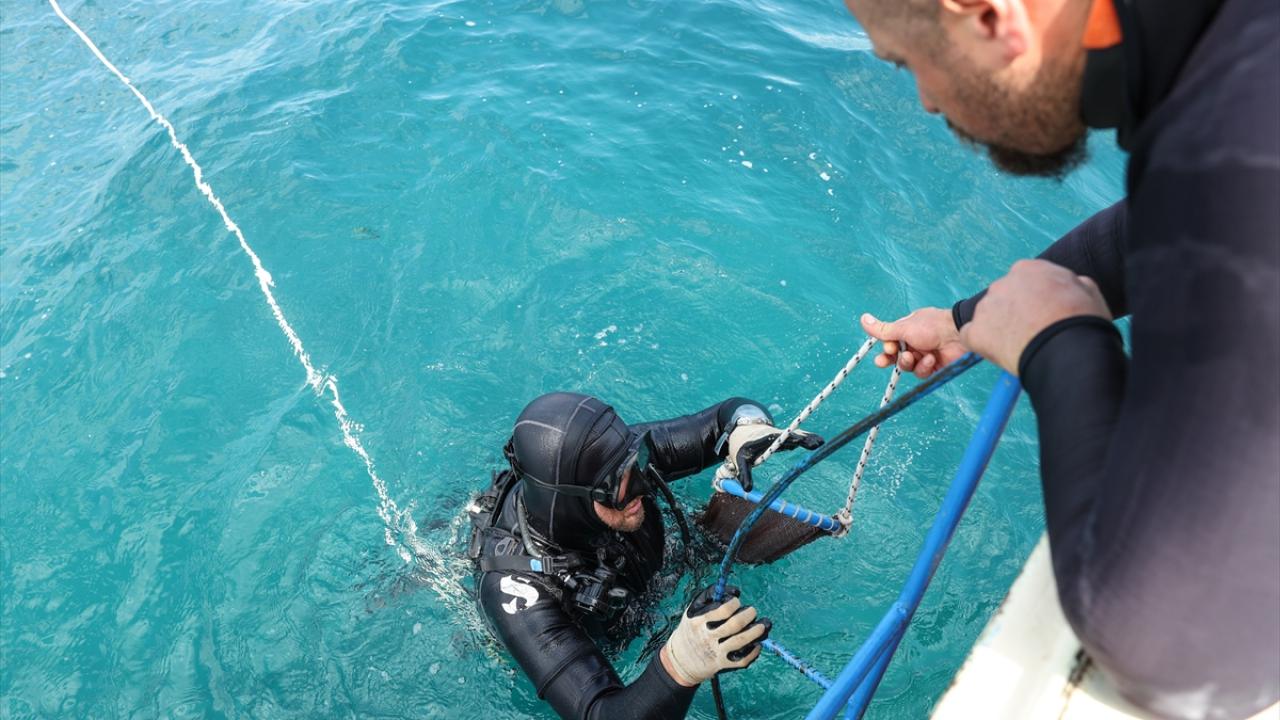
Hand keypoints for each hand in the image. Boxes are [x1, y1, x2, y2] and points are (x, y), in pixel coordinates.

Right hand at [661, 585, 770, 686]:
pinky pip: (741, 660)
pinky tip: (757, 643)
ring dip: (756, 632)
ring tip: (763, 625)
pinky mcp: (722, 665)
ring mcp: (715, 652)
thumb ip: (711, 597)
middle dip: (748, 615)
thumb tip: (736, 592)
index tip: (736, 601)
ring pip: (740, 642)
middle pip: (734, 625)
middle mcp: (706, 636)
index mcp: (698, 620)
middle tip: (752, 611)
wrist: (680, 660)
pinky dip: (753, 651)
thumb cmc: (692, 628)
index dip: (734, 603)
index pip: (723, 609)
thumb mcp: (693, 611)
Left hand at [724, 423, 823, 491]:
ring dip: (808, 438)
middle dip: (803, 438)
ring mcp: (782, 435)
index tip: (798, 441)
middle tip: (816, 444)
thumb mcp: (740, 461)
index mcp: (764, 439)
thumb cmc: (744, 450)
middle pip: (790, 435)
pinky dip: (808, 439)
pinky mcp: (787, 438)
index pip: (777, 438)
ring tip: (821, 442)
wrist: (745, 435)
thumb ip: (744, 474)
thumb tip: (747, 490)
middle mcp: (775, 435)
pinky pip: (799, 437)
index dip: (788, 439)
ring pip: (797, 435)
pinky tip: (819, 442)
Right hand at [860, 308, 967, 378]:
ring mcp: (925, 354)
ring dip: (908, 362)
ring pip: (907, 366)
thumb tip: (863, 318)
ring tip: (913, 357)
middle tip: (883, 362)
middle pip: (896, 356)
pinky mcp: (934, 367)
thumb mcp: (902, 328)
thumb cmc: (931, 326)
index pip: (891, 341)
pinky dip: (924, 367)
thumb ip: (882, 329)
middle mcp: (916, 342)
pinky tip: (931, 359)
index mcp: (908, 329)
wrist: (958, 335)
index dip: (887, 348)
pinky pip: (921, 372)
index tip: (887, 350)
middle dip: (890, 359)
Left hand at [959, 259, 1110, 374]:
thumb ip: (1070, 283)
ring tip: (1021, 347)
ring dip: (999, 329)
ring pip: (987, 317)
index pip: (1023, 282)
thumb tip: (1068, 284)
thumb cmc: (1083, 322)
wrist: (1069, 350)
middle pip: (1003, 298)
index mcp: (1029, 269)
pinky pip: (970, 336)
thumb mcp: (1088, 291)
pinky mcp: (975, 332)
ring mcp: (986, 307)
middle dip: (1013, 314)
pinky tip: (998, 354)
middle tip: (1030, 334)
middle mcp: (1002, 283)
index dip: (1032, 301)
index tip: (1041, 315)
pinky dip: (980, 345)